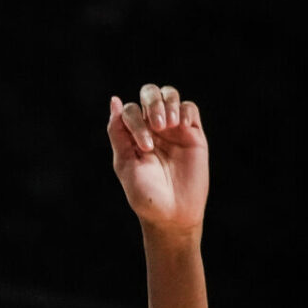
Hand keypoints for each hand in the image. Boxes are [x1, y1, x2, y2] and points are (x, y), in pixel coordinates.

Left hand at [108, 84, 208, 234]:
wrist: (172, 213)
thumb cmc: (144, 193)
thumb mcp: (124, 163)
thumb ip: (118, 132)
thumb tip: (114, 100)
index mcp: (131, 134)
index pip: (130, 110)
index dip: (135, 121)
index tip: (145, 147)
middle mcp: (151, 128)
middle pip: (149, 93)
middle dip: (152, 102)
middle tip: (159, 126)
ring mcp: (173, 130)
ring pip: (170, 95)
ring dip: (168, 103)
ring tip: (170, 125)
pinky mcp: (194, 135)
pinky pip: (190, 109)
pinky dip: (185, 110)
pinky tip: (182, 126)